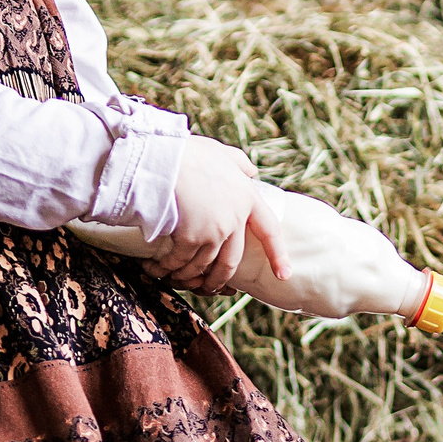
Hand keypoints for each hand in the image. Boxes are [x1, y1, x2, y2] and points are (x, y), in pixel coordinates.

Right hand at [153, 139, 290, 293]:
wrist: (162, 159)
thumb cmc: (187, 153)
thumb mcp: (220, 152)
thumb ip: (238, 163)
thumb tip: (253, 171)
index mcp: (247, 197)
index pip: (269, 230)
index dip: (278, 254)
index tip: (284, 274)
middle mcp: (235, 217)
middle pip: (232, 261)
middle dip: (218, 279)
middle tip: (209, 288)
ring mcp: (215, 230)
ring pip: (204, 265)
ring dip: (187, 275)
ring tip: (172, 276)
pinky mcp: (192, 238)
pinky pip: (182, 262)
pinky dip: (169, 268)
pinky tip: (158, 268)